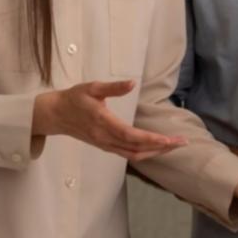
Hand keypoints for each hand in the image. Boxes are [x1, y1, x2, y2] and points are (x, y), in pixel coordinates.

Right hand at [31, 81, 185, 159]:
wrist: (54, 115)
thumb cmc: (74, 98)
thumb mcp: (91, 87)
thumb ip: (112, 87)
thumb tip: (132, 83)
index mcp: (103, 122)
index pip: (131, 136)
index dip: (152, 139)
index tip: (170, 139)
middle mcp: (105, 138)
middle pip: (137, 148)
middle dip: (162, 147)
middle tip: (183, 142)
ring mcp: (105, 144)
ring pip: (134, 154)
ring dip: (156, 152)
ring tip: (174, 146)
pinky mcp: (105, 146)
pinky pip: (128, 154)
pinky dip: (145, 153)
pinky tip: (157, 148)